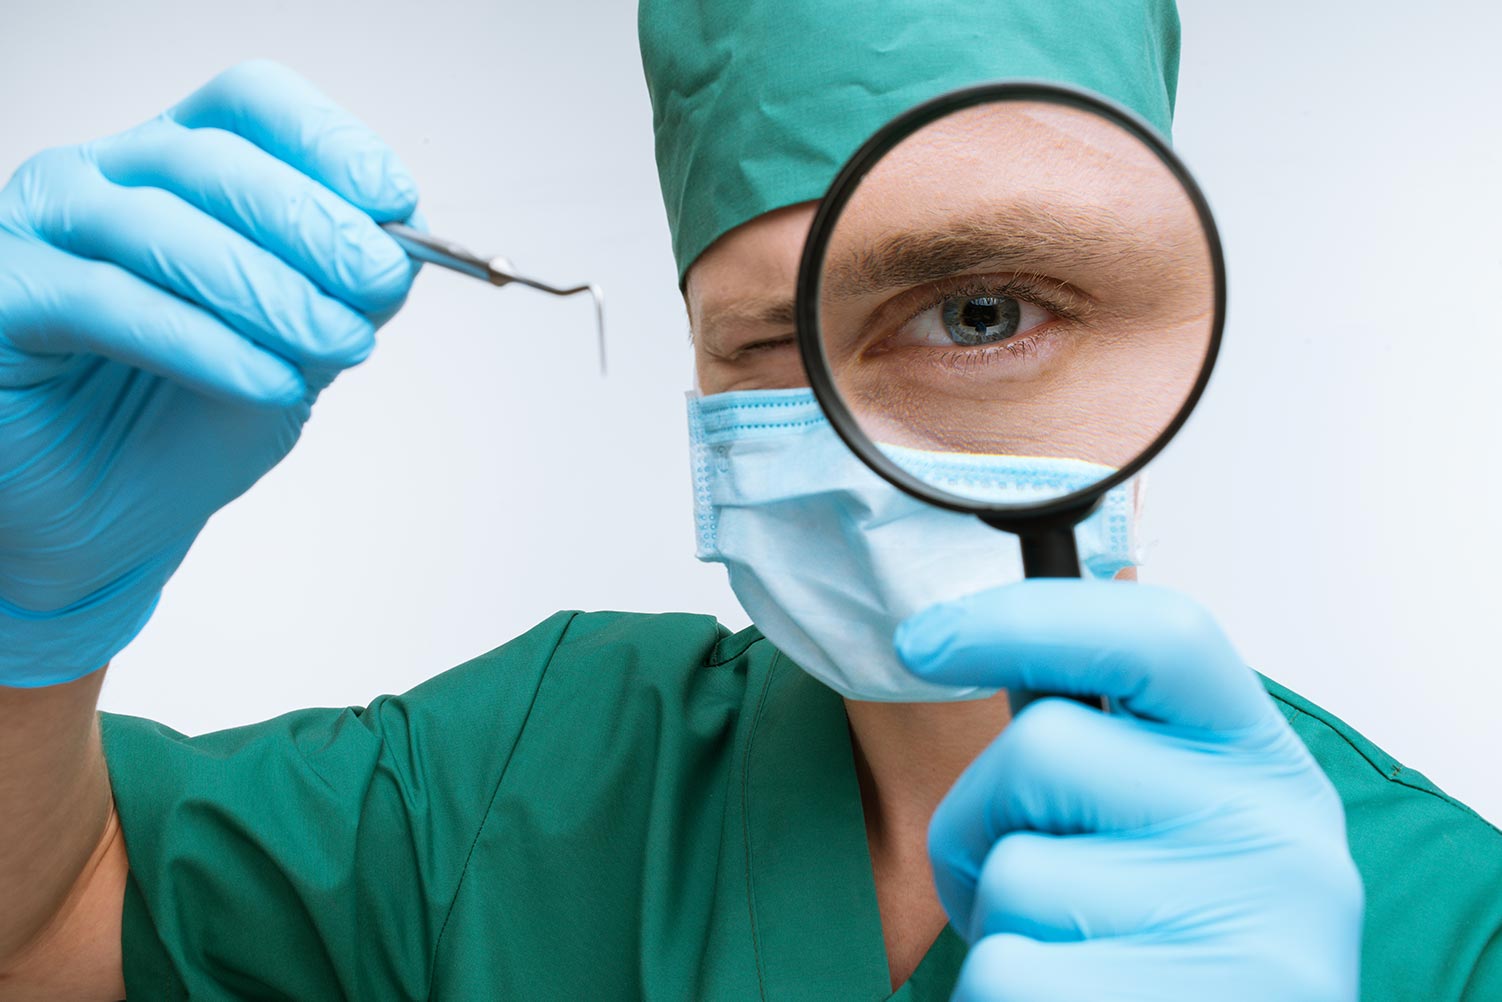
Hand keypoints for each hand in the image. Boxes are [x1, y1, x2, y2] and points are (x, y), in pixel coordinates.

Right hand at [0, 60, 419, 686]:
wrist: (104, 520)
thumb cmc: (185, 424)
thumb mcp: (291, 352)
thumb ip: (336, 298)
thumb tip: (397, 256)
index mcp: (178, 167)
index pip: (252, 106)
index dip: (329, 143)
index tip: (396, 204)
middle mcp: (105, 179)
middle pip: (212, 159)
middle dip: (311, 223)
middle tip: (379, 280)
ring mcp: (43, 230)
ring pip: (162, 225)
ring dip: (269, 288)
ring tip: (340, 345)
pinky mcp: (2, 295)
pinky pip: (107, 303)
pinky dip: (205, 344)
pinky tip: (273, 382)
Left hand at [896, 580, 1362, 1001]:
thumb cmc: (1180, 952)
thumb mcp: (1188, 832)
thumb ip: (1116, 749)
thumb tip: (968, 640)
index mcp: (1268, 772)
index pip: (1160, 637)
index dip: (1027, 619)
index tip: (924, 640)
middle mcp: (1272, 840)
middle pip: (1043, 746)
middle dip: (982, 816)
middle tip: (1016, 887)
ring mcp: (1234, 937)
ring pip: (1009, 871)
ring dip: (996, 923)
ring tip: (1066, 959)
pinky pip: (1001, 970)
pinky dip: (993, 996)